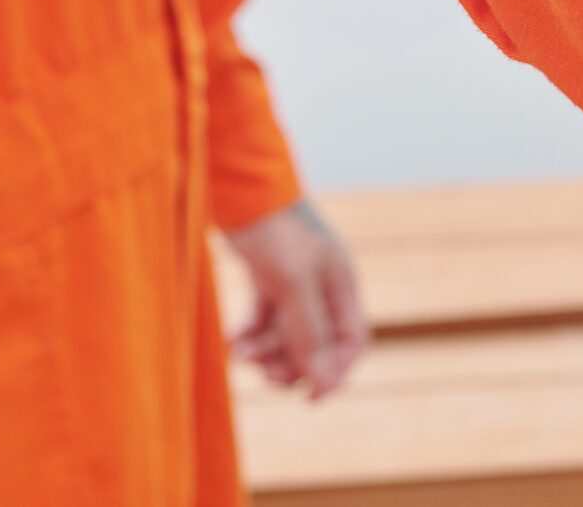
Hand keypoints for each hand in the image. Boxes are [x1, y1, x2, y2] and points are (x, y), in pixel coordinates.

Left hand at [224, 200, 368, 399]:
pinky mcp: (265, 277)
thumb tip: (322, 381)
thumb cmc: (273, 228)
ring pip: (285, 335)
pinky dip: (248, 334)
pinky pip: (262, 320)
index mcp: (341, 285)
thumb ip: (309, 331)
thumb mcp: (293, 283)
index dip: (335, 373)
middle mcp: (321, 287)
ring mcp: (293, 282)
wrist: (237, 185)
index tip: (309, 399)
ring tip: (240, 350)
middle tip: (262, 370)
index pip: (350, 342)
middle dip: (290, 364)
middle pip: (315, 345)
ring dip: (264, 350)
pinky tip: (232, 338)